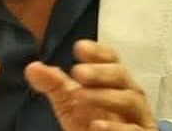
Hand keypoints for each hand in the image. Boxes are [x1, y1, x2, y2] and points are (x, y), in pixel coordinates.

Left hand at [25, 40, 157, 130]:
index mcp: (114, 81)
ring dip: (105, 96)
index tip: (79, 48)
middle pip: (121, 75)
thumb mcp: (68, 103)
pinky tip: (97, 126)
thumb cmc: (89, 122)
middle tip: (78, 72)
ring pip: (131, 100)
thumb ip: (53, 84)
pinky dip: (117, 128)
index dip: (98, 52)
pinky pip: (135, 130)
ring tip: (79, 98)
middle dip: (100, 72)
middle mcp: (130, 94)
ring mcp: (139, 116)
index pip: (111, 59)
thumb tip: (32, 67)